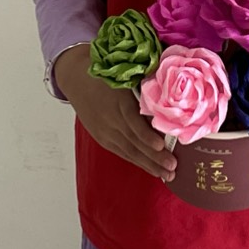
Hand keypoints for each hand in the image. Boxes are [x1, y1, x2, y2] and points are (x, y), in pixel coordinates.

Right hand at [54, 45, 176, 181]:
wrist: (76, 78)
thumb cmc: (105, 73)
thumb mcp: (124, 75)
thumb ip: (144, 83)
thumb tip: (170, 91)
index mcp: (118, 101)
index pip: (133, 122)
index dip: (146, 135)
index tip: (161, 145)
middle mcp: (110, 119)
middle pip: (133, 141)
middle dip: (154, 157)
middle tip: (172, 168)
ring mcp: (105, 131)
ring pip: (128, 151)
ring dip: (148, 164)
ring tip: (166, 174)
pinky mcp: (102, 138)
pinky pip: (121, 152)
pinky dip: (136, 161)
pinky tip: (150, 168)